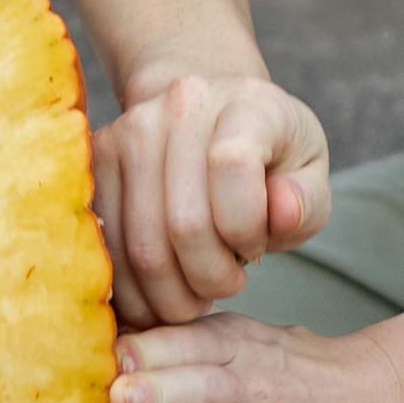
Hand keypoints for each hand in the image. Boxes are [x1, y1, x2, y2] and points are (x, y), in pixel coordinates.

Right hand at [94, 62, 330, 324]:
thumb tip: (282, 212)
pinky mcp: (95, 162)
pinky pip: (105, 245)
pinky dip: (131, 288)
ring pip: (139, 245)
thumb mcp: (308, 177)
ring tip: (192, 298)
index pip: (233, 166)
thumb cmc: (268, 158)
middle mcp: (182, 106)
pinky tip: (156, 294)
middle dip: (209, 279)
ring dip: (168, 294)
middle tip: (223, 288)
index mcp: (247, 104)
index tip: (256, 247)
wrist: (209, 116)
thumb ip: (306, 204)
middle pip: (183, 222)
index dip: (246, 229)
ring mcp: (129, 130)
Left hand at [105, 314, 403, 402]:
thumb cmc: (295, 373)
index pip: (189, 344)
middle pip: (202, 390)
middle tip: (115, 396)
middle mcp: (251, 395)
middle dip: (158, 392)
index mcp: (238, 350)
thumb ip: (190, 340)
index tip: (107, 354)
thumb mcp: (252, 339)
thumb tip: (112, 341)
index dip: (149, 350)